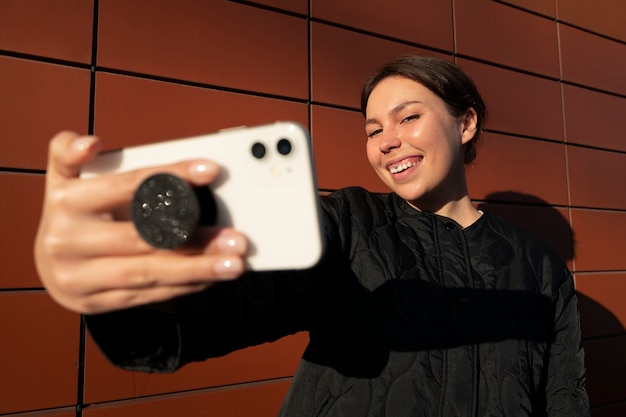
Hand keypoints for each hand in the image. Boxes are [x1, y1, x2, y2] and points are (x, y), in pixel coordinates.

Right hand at [34, 131, 246, 313]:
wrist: (51, 268)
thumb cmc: (73, 214)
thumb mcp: (64, 180)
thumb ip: (69, 154)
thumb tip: (88, 142)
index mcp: (67, 202)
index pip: (127, 185)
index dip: (170, 176)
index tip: (210, 171)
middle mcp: (68, 241)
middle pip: (142, 237)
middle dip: (194, 238)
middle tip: (237, 238)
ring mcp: (80, 277)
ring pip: (148, 272)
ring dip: (197, 269)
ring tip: (234, 263)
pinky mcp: (97, 303)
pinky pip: (147, 294)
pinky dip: (184, 286)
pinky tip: (213, 277)